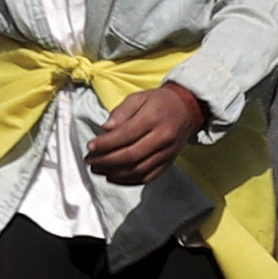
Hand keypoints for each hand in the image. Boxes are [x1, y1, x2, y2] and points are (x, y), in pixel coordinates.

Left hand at [83, 79, 214, 180]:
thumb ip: (121, 112)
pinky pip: (147, 177)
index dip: (106, 144)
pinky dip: (128, 181)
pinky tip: (112, 177)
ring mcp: (167, 153)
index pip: (126, 135)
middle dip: (106, 161)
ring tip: (97, 169)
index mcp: (153, 118)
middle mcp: (162, 138)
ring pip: (138, 170)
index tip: (90, 147)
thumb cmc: (159, 102)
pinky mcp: (168, 163)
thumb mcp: (138, 97)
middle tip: (89, 161)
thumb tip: (105, 129)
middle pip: (131, 156)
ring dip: (114, 173)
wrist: (187, 110)